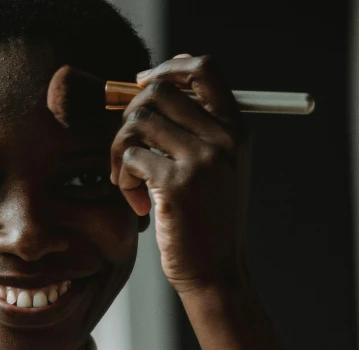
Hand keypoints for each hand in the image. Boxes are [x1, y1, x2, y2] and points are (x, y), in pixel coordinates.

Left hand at [110, 55, 250, 293]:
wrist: (216, 272)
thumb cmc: (207, 220)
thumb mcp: (218, 169)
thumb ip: (196, 128)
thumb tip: (150, 85)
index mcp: (237, 130)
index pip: (205, 69)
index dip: (169, 68)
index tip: (143, 84)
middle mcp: (225, 139)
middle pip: (159, 92)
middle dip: (130, 114)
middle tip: (129, 147)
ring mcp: (202, 161)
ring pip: (137, 122)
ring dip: (120, 149)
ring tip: (129, 179)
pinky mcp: (176, 185)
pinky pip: (130, 157)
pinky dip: (123, 179)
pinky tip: (136, 204)